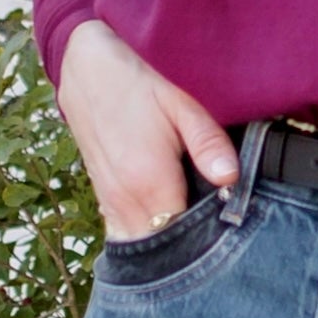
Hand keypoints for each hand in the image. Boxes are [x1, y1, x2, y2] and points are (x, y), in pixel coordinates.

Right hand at [57, 19, 237, 238]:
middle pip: (160, 246)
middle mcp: (125, 198)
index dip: (207, 237)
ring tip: (190, 232)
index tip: (226, 228)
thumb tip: (231, 179)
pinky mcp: (101, 198)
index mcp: (150, 181)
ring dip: (163, 242)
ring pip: (139, 244)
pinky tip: (163, 225)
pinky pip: (122, 233)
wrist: (87, 69)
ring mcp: (109, 201)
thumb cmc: (139, 85)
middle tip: (213, 234)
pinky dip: (142, 236)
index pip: (183, 234)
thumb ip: (208, 144)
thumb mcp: (182, 105)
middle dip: (186, 247)